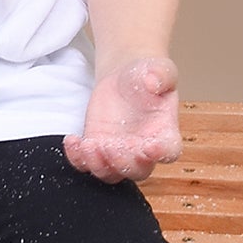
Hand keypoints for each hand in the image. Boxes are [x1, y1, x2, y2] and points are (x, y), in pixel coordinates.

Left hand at [64, 57, 182, 183]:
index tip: (150, 147)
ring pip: (110, 173)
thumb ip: (161, 74)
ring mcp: (118, 153)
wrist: (123, 79)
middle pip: (137, 171)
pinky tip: (73, 140)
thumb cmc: (146, 76)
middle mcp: (143, 150)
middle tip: (111, 147)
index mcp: (165, 133)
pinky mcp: (97, 149)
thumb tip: (153, 82)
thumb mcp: (158, 68)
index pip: (168, 151)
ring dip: (97, 164)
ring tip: (88, 144)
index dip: (161, 154)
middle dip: (123, 163)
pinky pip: (85, 164)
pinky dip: (76, 158)